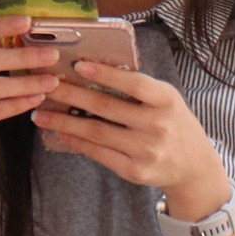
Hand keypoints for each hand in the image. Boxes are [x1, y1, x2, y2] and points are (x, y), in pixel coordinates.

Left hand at [31, 62, 233, 211]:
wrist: (194, 167)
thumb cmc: (174, 124)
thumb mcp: (167, 100)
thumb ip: (139, 89)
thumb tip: (91, 73)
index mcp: (167, 100)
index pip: (134, 84)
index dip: (106, 74)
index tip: (78, 64)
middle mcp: (158, 126)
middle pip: (106, 107)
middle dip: (71, 95)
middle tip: (45, 86)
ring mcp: (147, 151)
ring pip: (97, 132)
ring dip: (64, 122)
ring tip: (40, 114)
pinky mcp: (135, 171)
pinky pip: (99, 153)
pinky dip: (76, 142)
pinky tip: (60, 133)